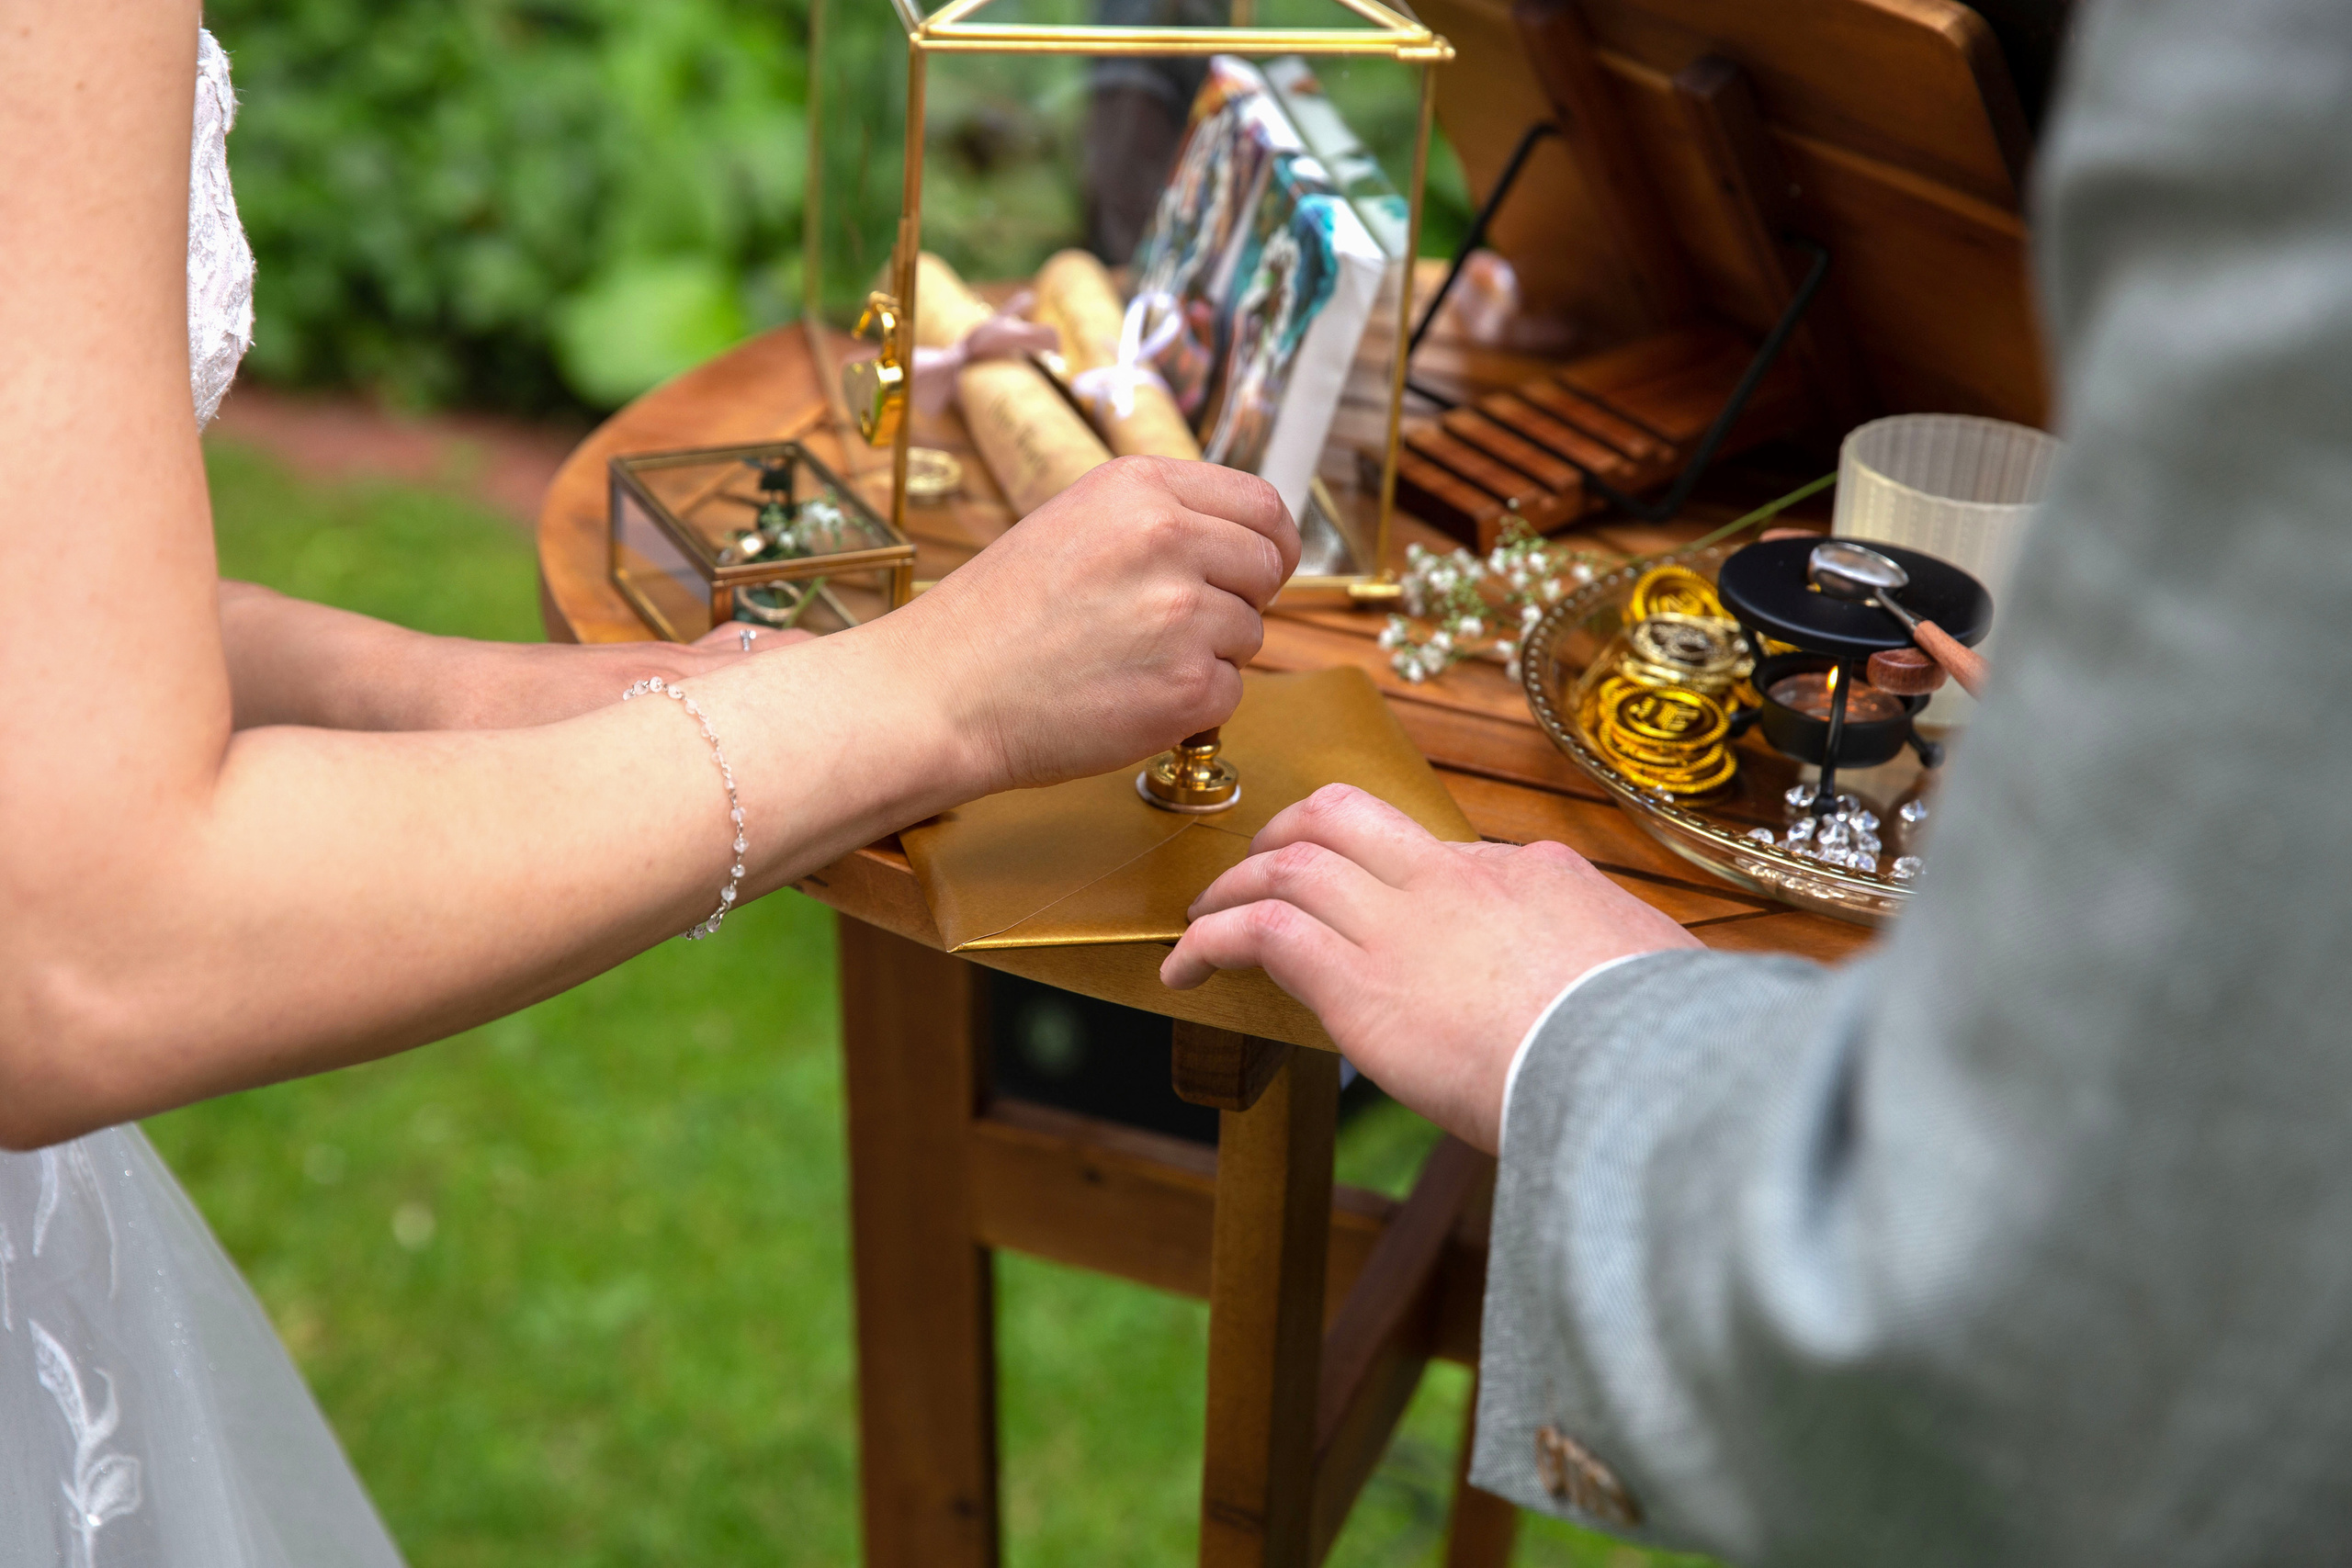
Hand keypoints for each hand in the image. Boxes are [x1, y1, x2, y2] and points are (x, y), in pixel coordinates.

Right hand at [880, 455, 1297, 791]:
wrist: (941, 693)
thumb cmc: (996, 619)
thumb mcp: (1075, 523)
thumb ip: (1158, 519)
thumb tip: (1238, 539)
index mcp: (1140, 487)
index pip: (1262, 504)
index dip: (1268, 542)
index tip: (1256, 567)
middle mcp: (1168, 538)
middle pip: (1267, 567)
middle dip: (1239, 599)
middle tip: (1179, 626)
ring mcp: (1182, 614)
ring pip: (1250, 634)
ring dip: (1209, 655)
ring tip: (1130, 661)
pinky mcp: (1188, 687)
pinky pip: (1230, 693)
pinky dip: (1192, 706)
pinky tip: (1129, 697)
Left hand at [1161, 784, 1698, 1150]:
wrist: (1640, 1069)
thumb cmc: (1667, 1045)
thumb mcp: (1659, 974)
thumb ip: (1622, 964)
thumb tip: (1637, 975)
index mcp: (1534, 874)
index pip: (1448, 855)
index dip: (1398, 881)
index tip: (1383, 919)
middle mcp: (1457, 878)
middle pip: (1348, 813)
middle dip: (1292, 831)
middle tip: (1263, 868)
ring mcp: (1403, 922)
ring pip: (1290, 861)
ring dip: (1234, 888)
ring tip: (1204, 922)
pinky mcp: (1357, 980)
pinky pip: (1259, 933)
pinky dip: (1208, 942)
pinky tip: (1182, 973)